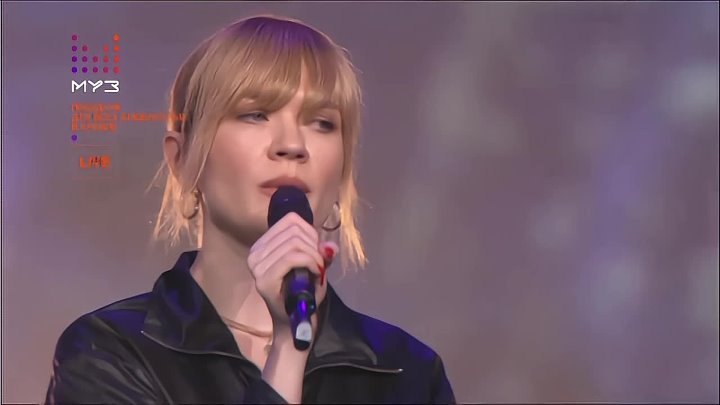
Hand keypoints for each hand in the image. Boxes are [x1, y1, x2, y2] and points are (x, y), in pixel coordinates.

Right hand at [247, 212, 337, 337]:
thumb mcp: (314, 266)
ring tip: (317, 271)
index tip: (316, 251)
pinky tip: (315, 273)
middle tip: (319, 264)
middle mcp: (255, 253)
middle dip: (314, 246)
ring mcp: (257, 266)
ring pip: (294, 243)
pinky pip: (292, 257)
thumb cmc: (302, 296)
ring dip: (314, 256)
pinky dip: (310, 262)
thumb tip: (330, 245)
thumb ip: (320, 251)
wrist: (295, 325)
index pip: (291, 221)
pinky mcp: (264, 279)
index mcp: (263, 245)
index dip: (310, 232)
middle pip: (294, 231)